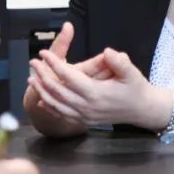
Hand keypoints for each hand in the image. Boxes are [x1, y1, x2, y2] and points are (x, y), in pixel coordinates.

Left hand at [28, 45, 167, 128]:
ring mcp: (84, 116)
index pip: (69, 77)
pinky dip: (50, 108)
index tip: (44, 53)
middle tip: (33, 62)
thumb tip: (107, 52)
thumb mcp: (132, 73)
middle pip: (58, 91)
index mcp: (96, 93)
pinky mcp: (85, 121)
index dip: (54, 64)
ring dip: (42, 91)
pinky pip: (63, 115)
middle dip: (43, 76)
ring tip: (32, 79)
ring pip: (57, 105)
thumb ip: (119, 62)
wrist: (142, 110)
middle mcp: (87, 106)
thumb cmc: (136, 88)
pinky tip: (42, 101)